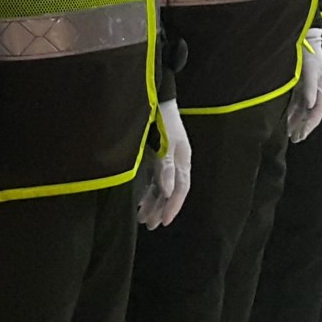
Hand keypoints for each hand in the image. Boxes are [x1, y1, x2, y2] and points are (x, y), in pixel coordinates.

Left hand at [135, 99, 192, 227]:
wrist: (154, 97)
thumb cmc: (162, 120)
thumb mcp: (166, 144)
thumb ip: (166, 168)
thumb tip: (168, 192)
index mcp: (183, 159)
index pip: (181, 189)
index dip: (173, 207)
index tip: (163, 222)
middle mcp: (176, 161)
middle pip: (171, 191)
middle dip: (161, 209)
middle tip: (150, 225)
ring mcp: (166, 158)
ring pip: (161, 186)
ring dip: (153, 202)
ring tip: (142, 218)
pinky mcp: (156, 155)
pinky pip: (154, 179)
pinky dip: (148, 191)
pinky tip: (139, 200)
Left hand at [288, 28, 321, 141]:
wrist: (301, 34)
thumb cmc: (307, 51)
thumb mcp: (310, 68)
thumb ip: (309, 87)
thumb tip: (311, 106)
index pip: (318, 111)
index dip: (310, 124)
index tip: (301, 135)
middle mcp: (316, 88)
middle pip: (310, 112)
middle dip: (303, 126)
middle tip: (295, 140)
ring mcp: (307, 86)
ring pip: (302, 108)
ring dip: (296, 121)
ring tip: (288, 133)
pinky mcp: (299, 82)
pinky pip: (296, 101)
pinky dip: (291, 111)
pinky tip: (284, 119)